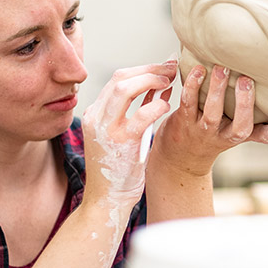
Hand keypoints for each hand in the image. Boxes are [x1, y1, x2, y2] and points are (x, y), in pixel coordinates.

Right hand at [80, 60, 176, 214]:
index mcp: (95, 114)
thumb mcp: (124, 133)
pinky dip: (156, 105)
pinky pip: (141, 115)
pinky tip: (167, 105)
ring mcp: (107, 130)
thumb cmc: (119, 167)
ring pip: (124, 89)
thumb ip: (137, 109)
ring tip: (170, 81)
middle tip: (172, 68)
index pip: (118, 78)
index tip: (164, 67)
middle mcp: (97, 118)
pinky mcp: (122, 144)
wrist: (107, 199)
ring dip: (151, 80)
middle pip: (120, 77)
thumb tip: (160, 84)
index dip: (144, 68)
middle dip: (149, 69)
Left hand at [152, 63, 267, 175]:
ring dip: (217, 90)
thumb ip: (253, 119)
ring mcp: (202, 130)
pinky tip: (198, 70)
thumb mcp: (233, 132)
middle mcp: (223, 136)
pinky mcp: (183, 120)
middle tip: (246, 79)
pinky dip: (192, 85)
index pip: (261, 136)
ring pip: (212, 113)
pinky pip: (188, 102)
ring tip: (221, 69)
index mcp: (238, 135)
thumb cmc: (212, 136)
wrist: (181, 157)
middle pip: (238, 126)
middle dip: (243, 103)